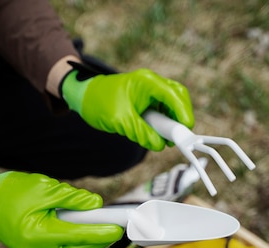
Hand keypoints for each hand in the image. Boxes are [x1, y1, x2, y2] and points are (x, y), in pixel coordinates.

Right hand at [0, 172, 123, 247]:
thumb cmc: (8, 192)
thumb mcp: (43, 188)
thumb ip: (72, 198)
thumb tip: (96, 205)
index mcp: (38, 234)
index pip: (79, 236)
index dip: (102, 232)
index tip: (120, 228)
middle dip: (99, 240)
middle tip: (117, 229)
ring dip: (87, 241)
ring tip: (104, 228)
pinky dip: (74, 241)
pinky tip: (84, 230)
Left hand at [61, 66, 194, 150]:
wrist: (83, 95)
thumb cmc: (98, 102)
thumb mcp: (119, 120)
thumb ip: (141, 132)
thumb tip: (159, 145)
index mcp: (146, 82)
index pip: (173, 95)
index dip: (182, 113)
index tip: (185, 131)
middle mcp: (152, 83)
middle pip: (178, 97)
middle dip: (181, 117)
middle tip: (178, 138)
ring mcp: (151, 91)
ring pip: (172, 105)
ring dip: (172, 122)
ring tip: (165, 139)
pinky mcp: (148, 100)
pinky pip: (163, 111)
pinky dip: (164, 123)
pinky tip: (157, 134)